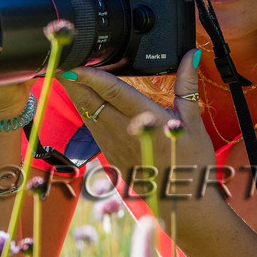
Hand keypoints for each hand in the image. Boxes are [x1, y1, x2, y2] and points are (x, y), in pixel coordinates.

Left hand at [55, 50, 217, 174]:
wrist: (183, 201)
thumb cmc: (191, 161)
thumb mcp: (193, 121)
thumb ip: (187, 84)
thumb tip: (191, 55)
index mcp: (147, 120)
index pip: (114, 92)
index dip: (92, 76)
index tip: (77, 63)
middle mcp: (126, 132)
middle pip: (92, 102)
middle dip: (75, 81)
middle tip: (63, 60)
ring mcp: (114, 146)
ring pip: (87, 114)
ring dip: (76, 94)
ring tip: (67, 75)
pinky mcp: (111, 155)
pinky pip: (93, 128)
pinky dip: (85, 110)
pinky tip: (83, 99)